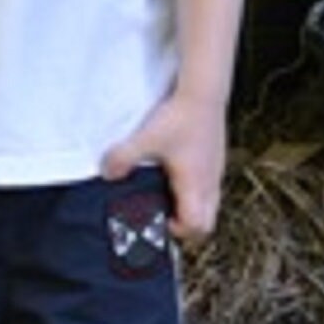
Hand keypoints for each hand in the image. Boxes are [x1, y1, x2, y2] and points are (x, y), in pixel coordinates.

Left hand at [101, 88, 227, 245]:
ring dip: (191, 206)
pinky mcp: (216, 159)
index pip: (197, 226)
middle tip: (165, 212)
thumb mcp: (146, 138)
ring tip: (169, 191)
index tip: (160, 219)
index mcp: (195, 185)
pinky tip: (178, 170)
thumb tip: (107, 174)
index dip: (178, 230)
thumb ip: (123, 157)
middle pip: (207, 222)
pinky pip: (210, 187)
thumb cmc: (179, 118)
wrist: (204, 92)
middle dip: (187, 224)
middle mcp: (210, 183)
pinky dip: (196, 189)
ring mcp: (216, 172)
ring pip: (211, 204)